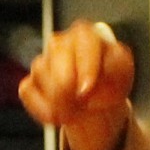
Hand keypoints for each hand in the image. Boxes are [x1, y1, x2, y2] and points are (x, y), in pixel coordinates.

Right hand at [19, 20, 136, 149]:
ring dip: (60, 101)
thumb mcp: (122, 70)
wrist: (97, 95)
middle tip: (81, 102)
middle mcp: (59, 43)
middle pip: (56, 61)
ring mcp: (42, 62)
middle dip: (68, 88)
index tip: (86, 90)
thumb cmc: (109, 79)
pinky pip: (28, 93)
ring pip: (42, 77)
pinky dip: (42, 109)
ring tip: (77, 108)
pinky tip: (59, 115)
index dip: (84, 68)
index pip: (82, 44)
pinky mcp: (30, 82)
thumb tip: (86, 85)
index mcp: (85, 35)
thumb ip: (112, 67)